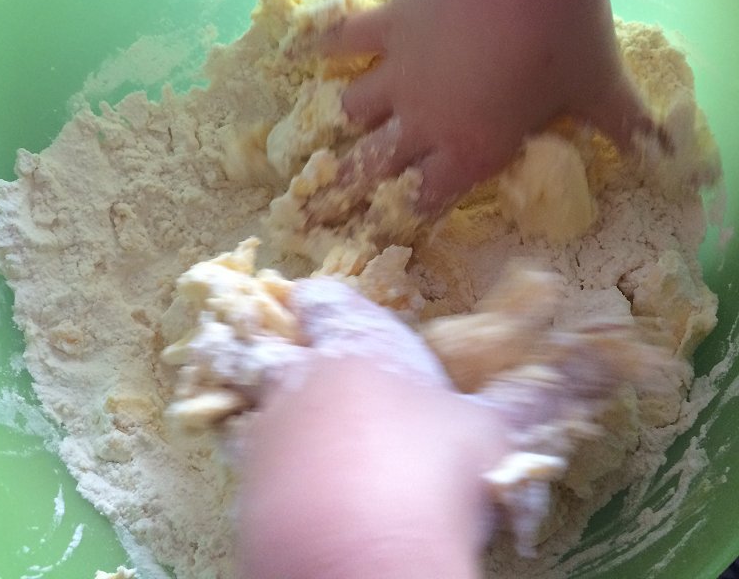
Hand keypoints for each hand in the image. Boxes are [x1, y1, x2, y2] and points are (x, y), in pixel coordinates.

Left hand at [234, 278, 662, 577]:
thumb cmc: (434, 467)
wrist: (366, 553)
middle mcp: (303, 376)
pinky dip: (287, 469)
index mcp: (357, 344)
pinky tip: (321, 495)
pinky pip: (264, 462)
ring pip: (275, 407)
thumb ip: (531, 397)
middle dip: (312, 365)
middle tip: (347, 392)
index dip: (324, 303)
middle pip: (291, 353)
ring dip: (300, 419)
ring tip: (340, 451)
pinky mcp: (252, 482)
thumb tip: (600, 366)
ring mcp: (270, 427)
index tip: (326, 309)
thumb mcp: (490, 430)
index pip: (321, 299)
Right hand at [319, 0, 652, 215]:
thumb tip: (660, 152)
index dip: (416, 209)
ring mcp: (398, 74)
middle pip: (378, 166)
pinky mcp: (386, 25)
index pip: (432, 195)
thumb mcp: (599, 88)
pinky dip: (323, 45)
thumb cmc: (561, 35)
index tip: (400, 217)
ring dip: (346, 123)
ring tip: (337, 130)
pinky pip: (344, 39)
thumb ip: (623, 126)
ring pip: (354, 110)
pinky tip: (303, 49)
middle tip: (340, 198)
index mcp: (471, 147)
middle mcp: (424, 120)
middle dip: (358, 187)